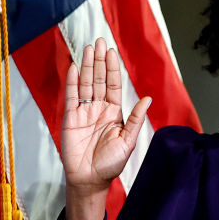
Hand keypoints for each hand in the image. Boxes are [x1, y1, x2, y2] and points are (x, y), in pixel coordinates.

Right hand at [61, 38, 150, 219]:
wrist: (90, 178)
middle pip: (99, 80)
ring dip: (87, 66)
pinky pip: (71, 97)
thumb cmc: (111, 162)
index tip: (112, 52)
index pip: (114, 85)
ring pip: (85, 84)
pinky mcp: (70, 118)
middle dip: (100, 61)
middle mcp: (99, 108)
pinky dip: (73, 82)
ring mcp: (84, 112)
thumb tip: (147, 98)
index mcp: (115, 112)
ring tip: (88, 48)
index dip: (113, 69)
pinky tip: (75, 68)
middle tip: (99, 41)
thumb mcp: (128, 140)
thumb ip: (136, 119)